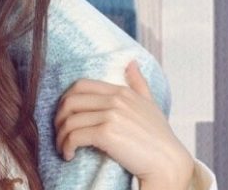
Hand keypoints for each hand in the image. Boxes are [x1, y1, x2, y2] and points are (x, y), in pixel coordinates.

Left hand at [54, 61, 194, 189]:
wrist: (169, 164)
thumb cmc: (159, 138)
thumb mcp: (150, 104)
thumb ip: (139, 83)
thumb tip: (131, 62)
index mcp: (121, 91)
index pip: (80, 85)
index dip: (66, 100)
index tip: (65, 115)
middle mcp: (115, 100)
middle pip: (70, 102)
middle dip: (59, 118)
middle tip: (60, 133)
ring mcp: (111, 115)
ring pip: (69, 121)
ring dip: (61, 137)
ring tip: (64, 148)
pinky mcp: (107, 133)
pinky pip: (74, 136)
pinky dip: (66, 146)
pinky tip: (69, 155)